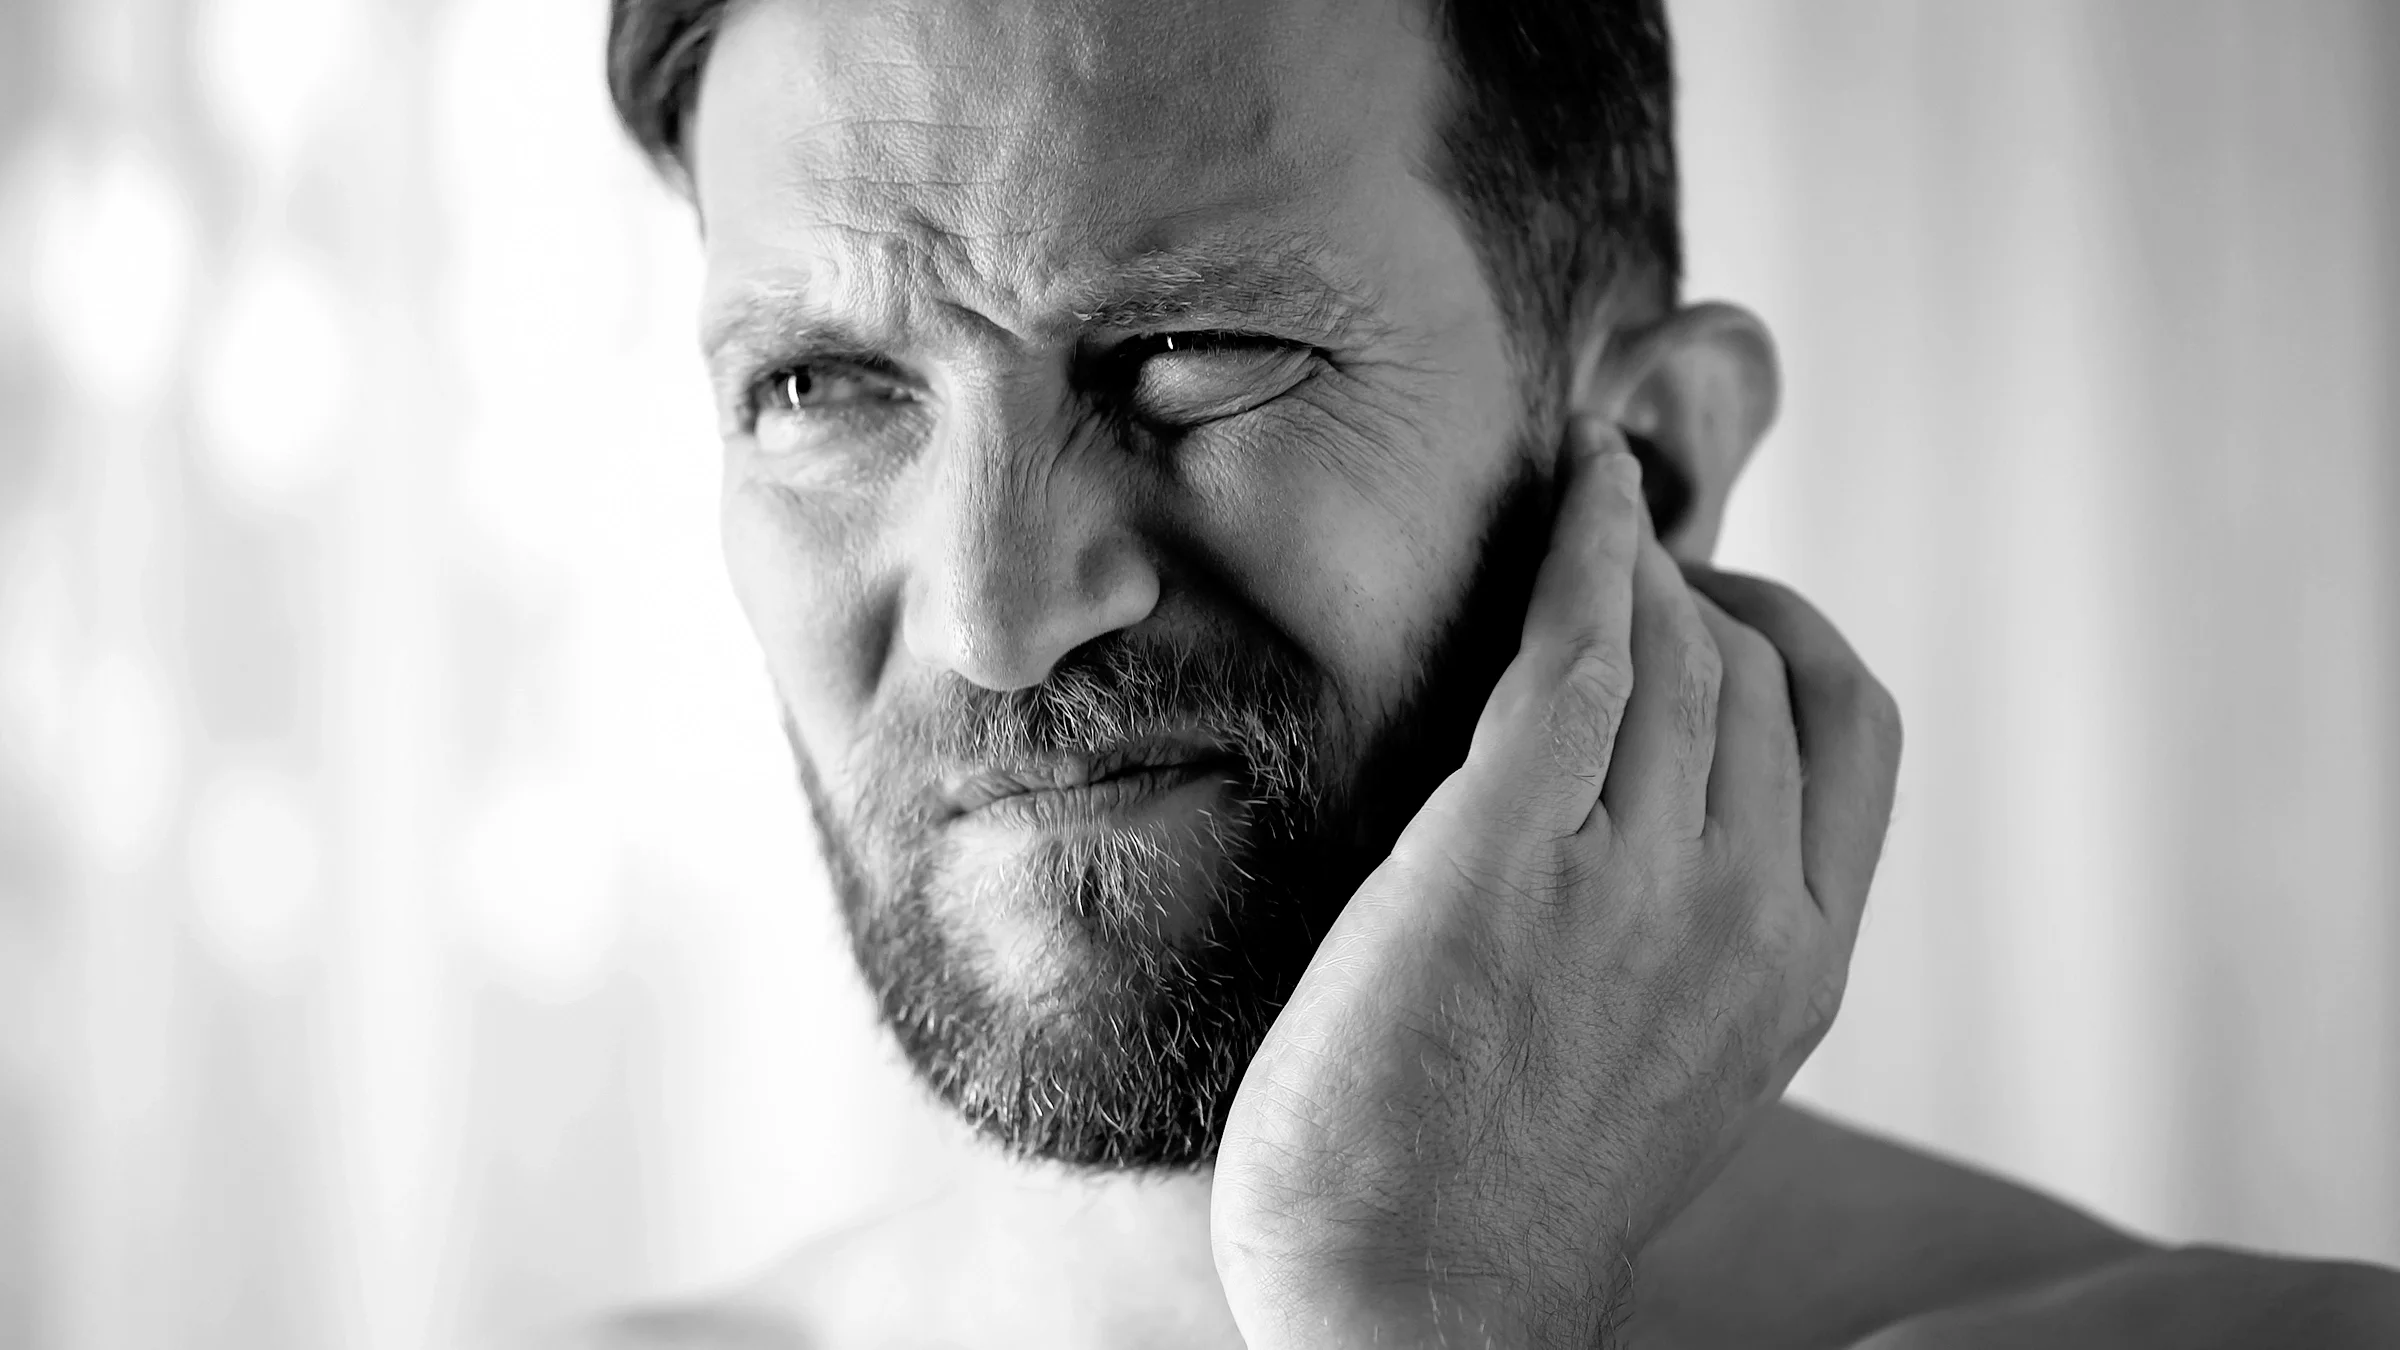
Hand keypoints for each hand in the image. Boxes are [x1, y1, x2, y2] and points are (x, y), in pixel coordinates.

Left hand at [1210, 416, 1903, 1348]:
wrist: (1410, 1301)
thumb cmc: (1506, 1190)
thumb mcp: (1674, 1066)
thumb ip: (1705, 933)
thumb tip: (1682, 808)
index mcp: (1803, 969)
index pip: (1851, 728)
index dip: (1786, 631)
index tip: (1714, 601)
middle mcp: (1747, 914)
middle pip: (1753, 669)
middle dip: (1688, 587)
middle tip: (1614, 555)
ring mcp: (1634, 883)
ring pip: (1673, 648)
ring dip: (1630, 560)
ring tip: (1583, 519)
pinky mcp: (1504, 858)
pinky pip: (1579, 652)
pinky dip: (1588, 550)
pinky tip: (1576, 497)